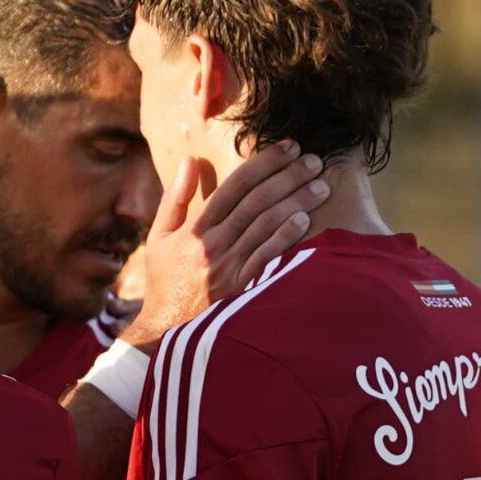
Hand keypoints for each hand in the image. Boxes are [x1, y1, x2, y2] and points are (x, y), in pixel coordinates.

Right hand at [116, 139, 325, 345]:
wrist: (164, 332)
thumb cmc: (165, 281)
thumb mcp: (159, 237)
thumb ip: (175, 197)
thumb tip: (190, 160)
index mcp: (195, 228)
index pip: (235, 185)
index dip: (265, 162)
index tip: (289, 147)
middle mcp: (213, 244)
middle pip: (257, 201)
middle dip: (289, 177)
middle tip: (315, 161)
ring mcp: (228, 267)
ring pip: (266, 225)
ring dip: (296, 202)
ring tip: (321, 187)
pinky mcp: (242, 289)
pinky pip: (267, 258)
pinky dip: (286, 237)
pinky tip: (306, 220)